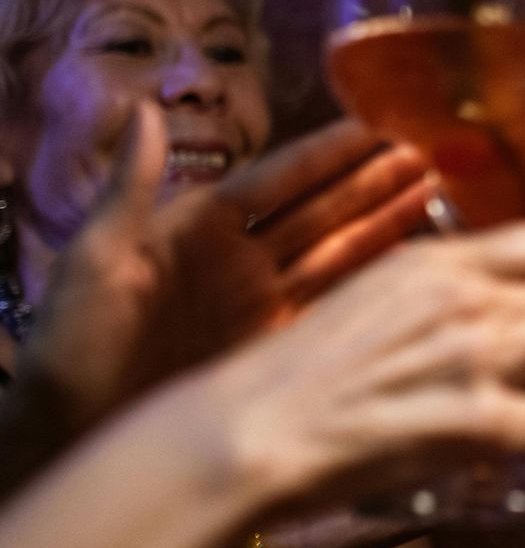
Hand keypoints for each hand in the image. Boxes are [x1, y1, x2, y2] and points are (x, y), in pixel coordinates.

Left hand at [18, 106, 429, 436]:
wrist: (69, 438)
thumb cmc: (70, 347)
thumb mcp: (94, 259)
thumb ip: (130, 186)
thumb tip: (146, 109)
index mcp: (196, 229)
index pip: (277, 180)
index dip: (326, 154)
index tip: (374, 126)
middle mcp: (238, 262)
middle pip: (318, 212)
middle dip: (371, 183)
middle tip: (424, 155)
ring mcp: (259, 308)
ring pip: (337, 255)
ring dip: (382, 225)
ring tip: (432, 193)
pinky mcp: (274, 351)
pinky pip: (335, 311)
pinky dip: (374, 288)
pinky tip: (412, 267)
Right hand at [200, 222, 524, 509]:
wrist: (246, 433)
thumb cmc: (296, 376)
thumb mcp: (371, 294)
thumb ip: (438, 287)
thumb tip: (498, 296)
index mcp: (434, 261)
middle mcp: (463, 295)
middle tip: (516, 376)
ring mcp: (474, 355)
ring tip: (510, 406)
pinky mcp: (477, 421)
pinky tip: (499, 449)